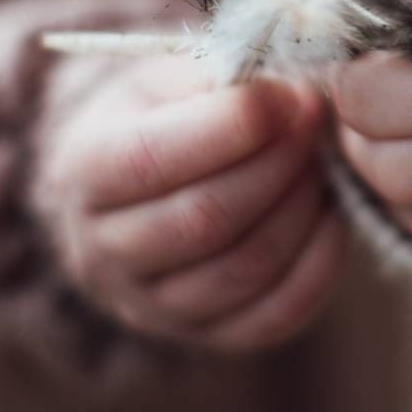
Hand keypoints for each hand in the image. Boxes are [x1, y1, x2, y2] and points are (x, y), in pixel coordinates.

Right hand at [37, 55, 344, 351]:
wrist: (134, 181)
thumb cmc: (159, 113)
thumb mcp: (166, 76)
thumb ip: (215, 76)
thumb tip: (285, 95)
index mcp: (81, 172)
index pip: (151, 159)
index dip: (231, 126)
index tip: (290, 95)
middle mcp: (101, 251)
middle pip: (202, 221)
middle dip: (276, 166)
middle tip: (316, 122)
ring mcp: (150, 307)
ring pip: (241, 272)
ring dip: (299, 211)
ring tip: (322, 162)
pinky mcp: (202, 336)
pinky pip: (272, 318)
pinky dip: (316, 268)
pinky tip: (331, 216)